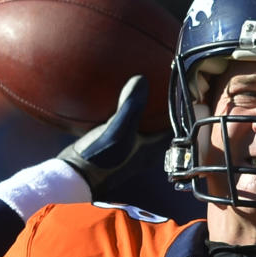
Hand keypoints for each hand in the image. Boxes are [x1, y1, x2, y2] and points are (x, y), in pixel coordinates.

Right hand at [57, 75, 170, 201]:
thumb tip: (141, 80)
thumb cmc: (102, 157)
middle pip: (160, 128)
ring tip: (143, 94)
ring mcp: (130, 151)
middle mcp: (144, 151)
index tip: (179, 93)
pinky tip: (119, 106)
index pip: (174, 128)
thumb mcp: (118, 129)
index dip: (179, 112)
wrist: (76, 176)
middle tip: (162, 90)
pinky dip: (127, 118)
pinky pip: (127, 129)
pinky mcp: (115, 149)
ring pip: (143, 129)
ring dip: (144, 115)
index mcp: (152, 149)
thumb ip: (131, 106)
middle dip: (163, 111)